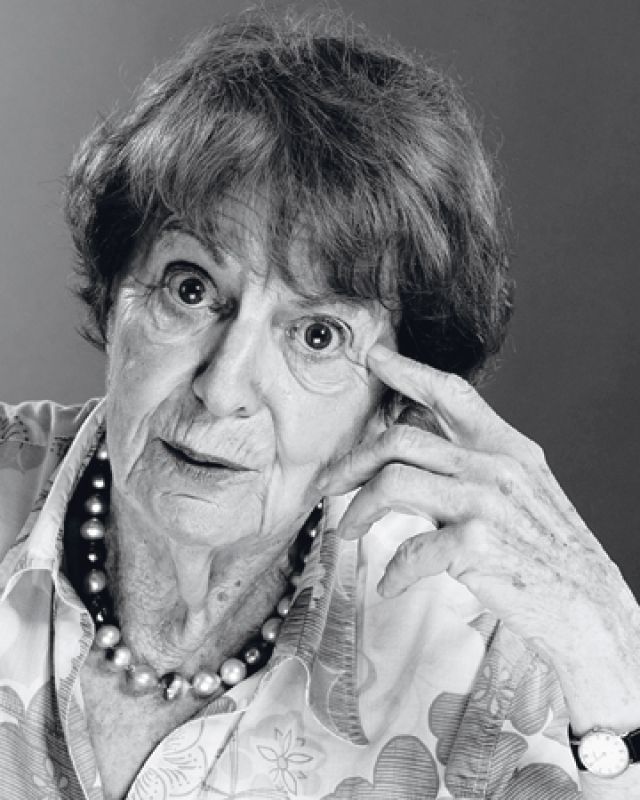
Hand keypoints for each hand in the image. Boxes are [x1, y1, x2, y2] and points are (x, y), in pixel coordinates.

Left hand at [319, 343, 638, 665]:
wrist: (589, 606)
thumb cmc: (548, 551)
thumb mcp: (522, 490)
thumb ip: (473, 465)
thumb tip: (413, 455)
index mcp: (507, 447)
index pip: (452, 392)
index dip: (408, 370)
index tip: (374, 357)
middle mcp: (495, 466)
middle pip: (401, 439)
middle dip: (354, 460)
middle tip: (332, 482)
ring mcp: (485, 503)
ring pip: (393, 483)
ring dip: (358, 509)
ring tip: (346, 530)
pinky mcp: (475, 545)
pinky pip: (410, 550)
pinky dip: (392, 570)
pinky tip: (389, 583)